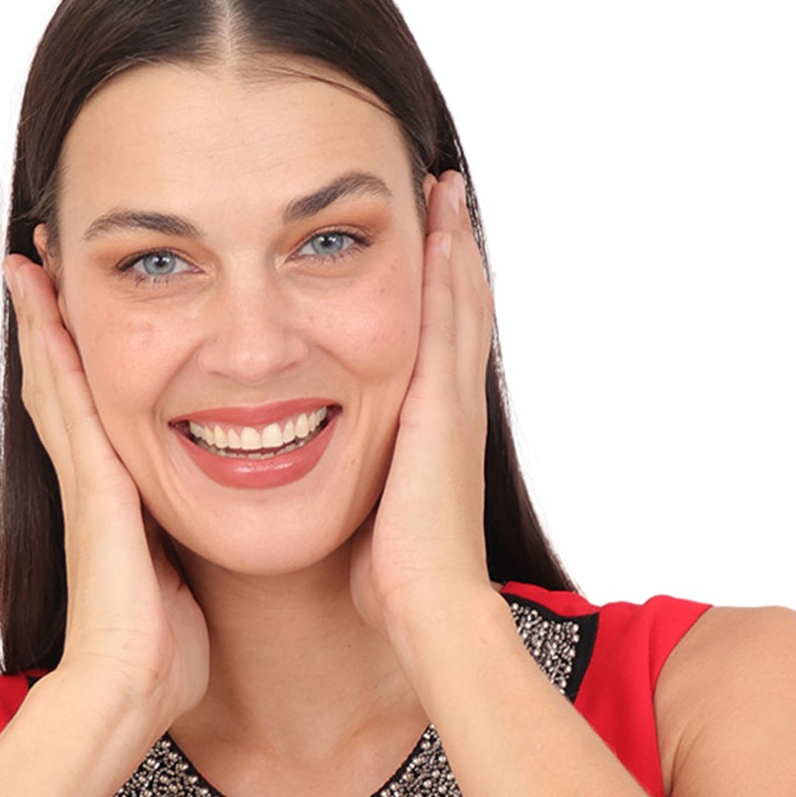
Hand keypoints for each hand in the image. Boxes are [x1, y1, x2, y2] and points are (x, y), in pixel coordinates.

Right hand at [5, 255, 210, 731]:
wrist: (124, 693)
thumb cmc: (155, 662)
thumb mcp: (178, 595)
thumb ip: (176, 564)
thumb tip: (183, 567)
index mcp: (115, 507)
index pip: (93, 420)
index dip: (78, 369)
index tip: (73, 320)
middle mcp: (91, 485)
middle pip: (61, 387)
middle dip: (49, 327)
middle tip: (34, 265)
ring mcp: (85, 482)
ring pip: (57, 381)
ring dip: (41, 319)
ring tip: (26, 261)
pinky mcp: (91, 486)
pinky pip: (71, 401)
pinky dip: (54, 350)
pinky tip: (44, 303)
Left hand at [348, 171, 495, 647]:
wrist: (430, 608)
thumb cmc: (395, 584)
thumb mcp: (372, 521)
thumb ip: (361, 491)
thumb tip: (337, 492)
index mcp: (433, 434)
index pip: (436, 347)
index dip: (434, 295)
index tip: (423, 247)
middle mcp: (452, 410)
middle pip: (458, 309)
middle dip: (450, 251)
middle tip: (442, 191)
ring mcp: (453, 405)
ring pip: (459, 303)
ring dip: (452, 242)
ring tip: (443, 188)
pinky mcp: (442, 408)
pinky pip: (447, 322)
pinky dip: (447, 272)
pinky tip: (438, 228)